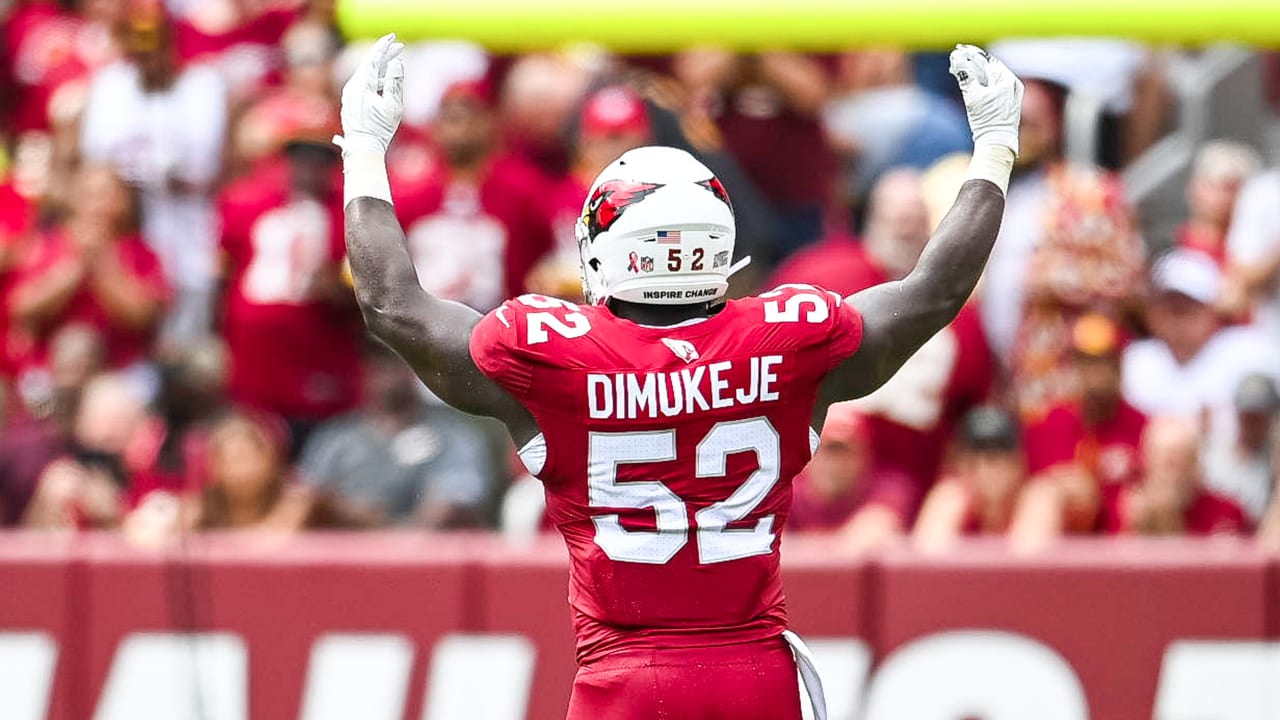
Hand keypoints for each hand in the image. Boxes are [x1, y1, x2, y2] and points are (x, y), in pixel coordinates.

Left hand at [334, 33, 405, 155]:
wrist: (362, 148)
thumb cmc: (379, 129)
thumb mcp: (393, 105)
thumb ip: (395, 82)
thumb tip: (396, 63)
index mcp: (361, 85)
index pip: (373, 59)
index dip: (384, 47)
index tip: (393, 37)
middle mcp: (352, 87)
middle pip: (369, 65)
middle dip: (385, 56)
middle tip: (399, 48)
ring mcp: (349, 94)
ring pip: (366, 75)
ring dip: (381, 69)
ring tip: (394, 66)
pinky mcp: (349, 102)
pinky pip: (362, 84)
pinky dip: (375, 80)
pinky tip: (384, 83)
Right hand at [949, 44, 1022, 154]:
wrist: (997, 143)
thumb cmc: (987, 121)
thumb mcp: (973, 97)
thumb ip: (965, 77)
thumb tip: (957, 59)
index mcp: (1007, 80)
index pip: (987, 61)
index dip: (971, 54)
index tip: (959, 49)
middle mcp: (1012, 84)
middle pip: (989, 67)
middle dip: (972, 63)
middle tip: (957, 58)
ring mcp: (1012, 94)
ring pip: (991, 77)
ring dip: (976, 72)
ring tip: (961, 69)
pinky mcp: (1009, 103)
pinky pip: (994, 86)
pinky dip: (982, 82)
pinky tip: (972, 82)